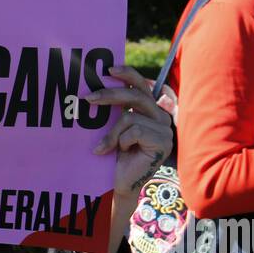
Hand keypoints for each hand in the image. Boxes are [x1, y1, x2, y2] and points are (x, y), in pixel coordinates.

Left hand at [86, 65, 175, 193]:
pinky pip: (135, 130)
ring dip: (113, 133)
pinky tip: (121, 152)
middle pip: (135, 96)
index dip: (128, 74)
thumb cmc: (116, 155)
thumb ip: (117, 108)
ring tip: (106, 147)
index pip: (142, 85)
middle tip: (87, 98)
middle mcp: (161, 116)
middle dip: (109, 95)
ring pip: (130, 116)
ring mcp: (165, 129)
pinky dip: (121, 141)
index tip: (109, 69)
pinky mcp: (164, 141)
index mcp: (151, 109)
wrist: (121, 182)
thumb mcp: (115, 126)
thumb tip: (100, 85)